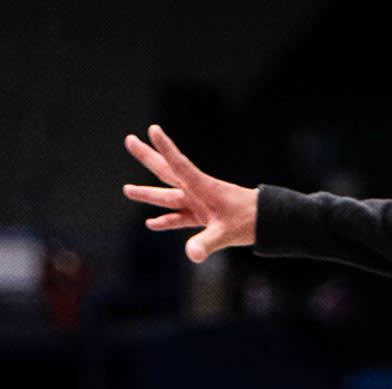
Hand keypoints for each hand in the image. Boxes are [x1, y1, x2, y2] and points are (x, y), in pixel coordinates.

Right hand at [122, 124, 257, 259]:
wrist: (265, 222)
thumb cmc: (248, 222)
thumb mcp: (227, 234)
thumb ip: (207, 243)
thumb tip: (192, 255)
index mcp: (201, 188)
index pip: (179, 165)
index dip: (166, 148)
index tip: (153, 129)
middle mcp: (195, 192)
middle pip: (166, 172)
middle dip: (147, 157)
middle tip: (129, 140)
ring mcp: (197, 204)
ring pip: (168, 197)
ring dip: (148, 194)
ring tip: (126, 189)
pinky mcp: (202, 217)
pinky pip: (179, 218)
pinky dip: (166, 221)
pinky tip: (151, 223)